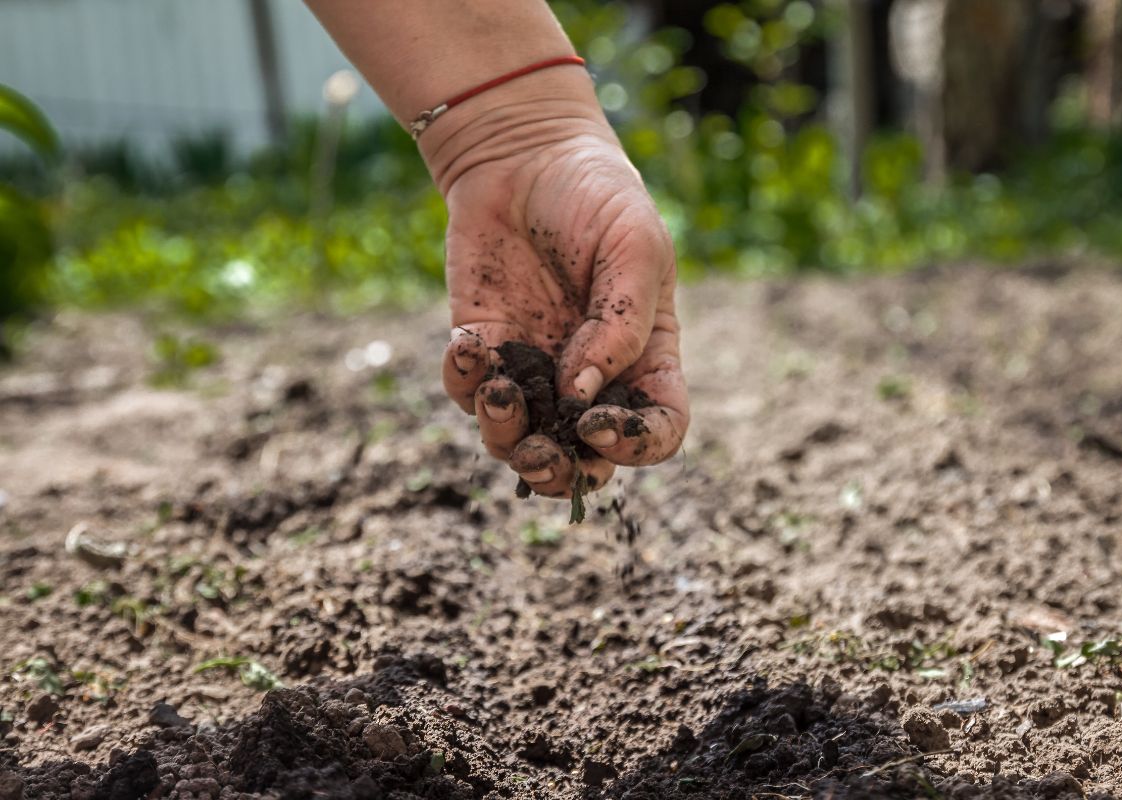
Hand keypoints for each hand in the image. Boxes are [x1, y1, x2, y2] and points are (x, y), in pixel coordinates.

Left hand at [423, 72, 688, 498]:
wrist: (523, 154)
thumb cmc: (597, 196)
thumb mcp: (634, 247)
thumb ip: (621, 324)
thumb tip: (581, 396)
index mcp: (645, 357)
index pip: (658, 429)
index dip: (637, 445)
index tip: (599, 424)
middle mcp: (590, 376)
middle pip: (583, 459)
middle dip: (559, 473)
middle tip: (539, 454)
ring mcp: (534, 366)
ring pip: (517, 440)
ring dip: (505, 436)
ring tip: (497, 393)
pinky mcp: (482, 346)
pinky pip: (467, 391)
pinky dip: (463, 382)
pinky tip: (467, 346)